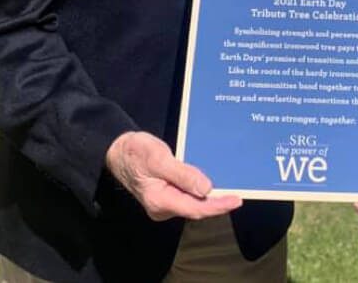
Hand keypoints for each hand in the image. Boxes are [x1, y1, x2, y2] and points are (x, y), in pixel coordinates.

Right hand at [105, 131, 241, 220]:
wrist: (118, 150)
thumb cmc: (136, 152)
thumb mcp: (159, 159)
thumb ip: (182, 175)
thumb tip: (206, 189)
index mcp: (160, 201)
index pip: (195, 208)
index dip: (217, 206)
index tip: (236, 200)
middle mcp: (163, 207)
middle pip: (196, 208)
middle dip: (217, 203)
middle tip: (239, 195)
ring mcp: (164, 202)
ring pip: (192, 202)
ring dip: (211, 197)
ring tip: (231, 188)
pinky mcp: (166, 194)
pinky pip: (187, 195)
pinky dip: (201, 190)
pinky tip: (213, 183)